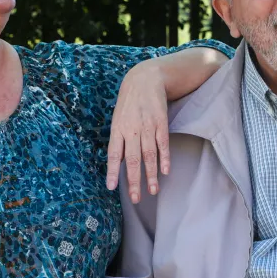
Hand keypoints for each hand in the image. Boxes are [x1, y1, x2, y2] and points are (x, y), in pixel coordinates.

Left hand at [106, 62, 169, 203]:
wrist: (145, 79)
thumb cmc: (129, 103)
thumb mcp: (118, 119)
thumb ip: (119, 140)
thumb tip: (118, 163)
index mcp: (118, 129)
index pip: (114, 154)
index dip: (112, 171)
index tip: (111, 187)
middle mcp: (132, 129)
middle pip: (133, 160)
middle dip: (134, 181)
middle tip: (135, 199)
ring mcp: (147, 127)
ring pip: (149, 156)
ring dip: (151, 175)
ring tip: (152, 191)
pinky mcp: (161, 124)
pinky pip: (163, 145)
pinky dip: (164, 159)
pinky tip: (165, 172)